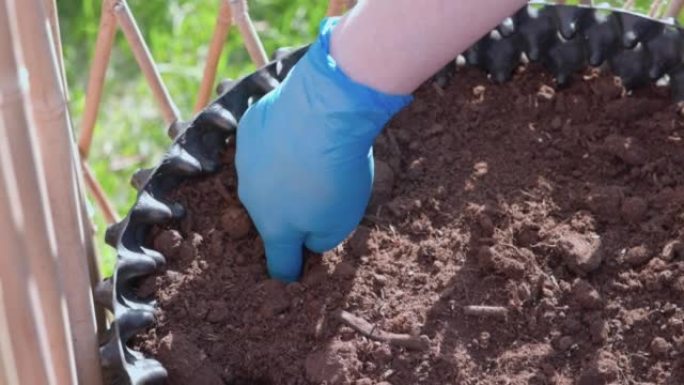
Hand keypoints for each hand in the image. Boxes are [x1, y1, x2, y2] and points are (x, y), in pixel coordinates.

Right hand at [235, 18, 410, 281]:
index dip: (289, 270)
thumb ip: (322, 240)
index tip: (293, 273)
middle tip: (318, 196)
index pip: (279, 262)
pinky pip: (263, 146)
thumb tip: (309, 242)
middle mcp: (251, 199)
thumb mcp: (342, 220)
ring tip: (312, 160)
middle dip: (290, 213)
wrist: (323, 111)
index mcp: (275, 228)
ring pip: (264, 180)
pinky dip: (278, 145)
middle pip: (272, 216)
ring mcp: (245, 163)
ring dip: (282, 177)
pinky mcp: (248, 130)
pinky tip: (300, 132)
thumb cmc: (336, 172)